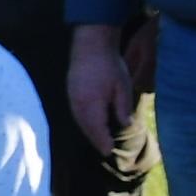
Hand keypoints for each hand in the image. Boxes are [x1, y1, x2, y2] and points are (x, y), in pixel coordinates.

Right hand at [66, 25, 137, 159]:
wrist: (90, 44)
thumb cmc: (110, 65)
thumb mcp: (123, 87)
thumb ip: (122, 108)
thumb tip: (125, 125)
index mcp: (92, 105)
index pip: (97, 131)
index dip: (103, 142)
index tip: (109, 151)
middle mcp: (79, 104)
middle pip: (86, 129)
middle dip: (95, 139)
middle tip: (105, 150)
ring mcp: (72, 98)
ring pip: (79, 121)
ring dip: (89, 131)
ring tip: (98, 139)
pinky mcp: (70, 92)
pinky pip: (76, 113)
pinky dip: (83, 121)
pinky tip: (90, 123)